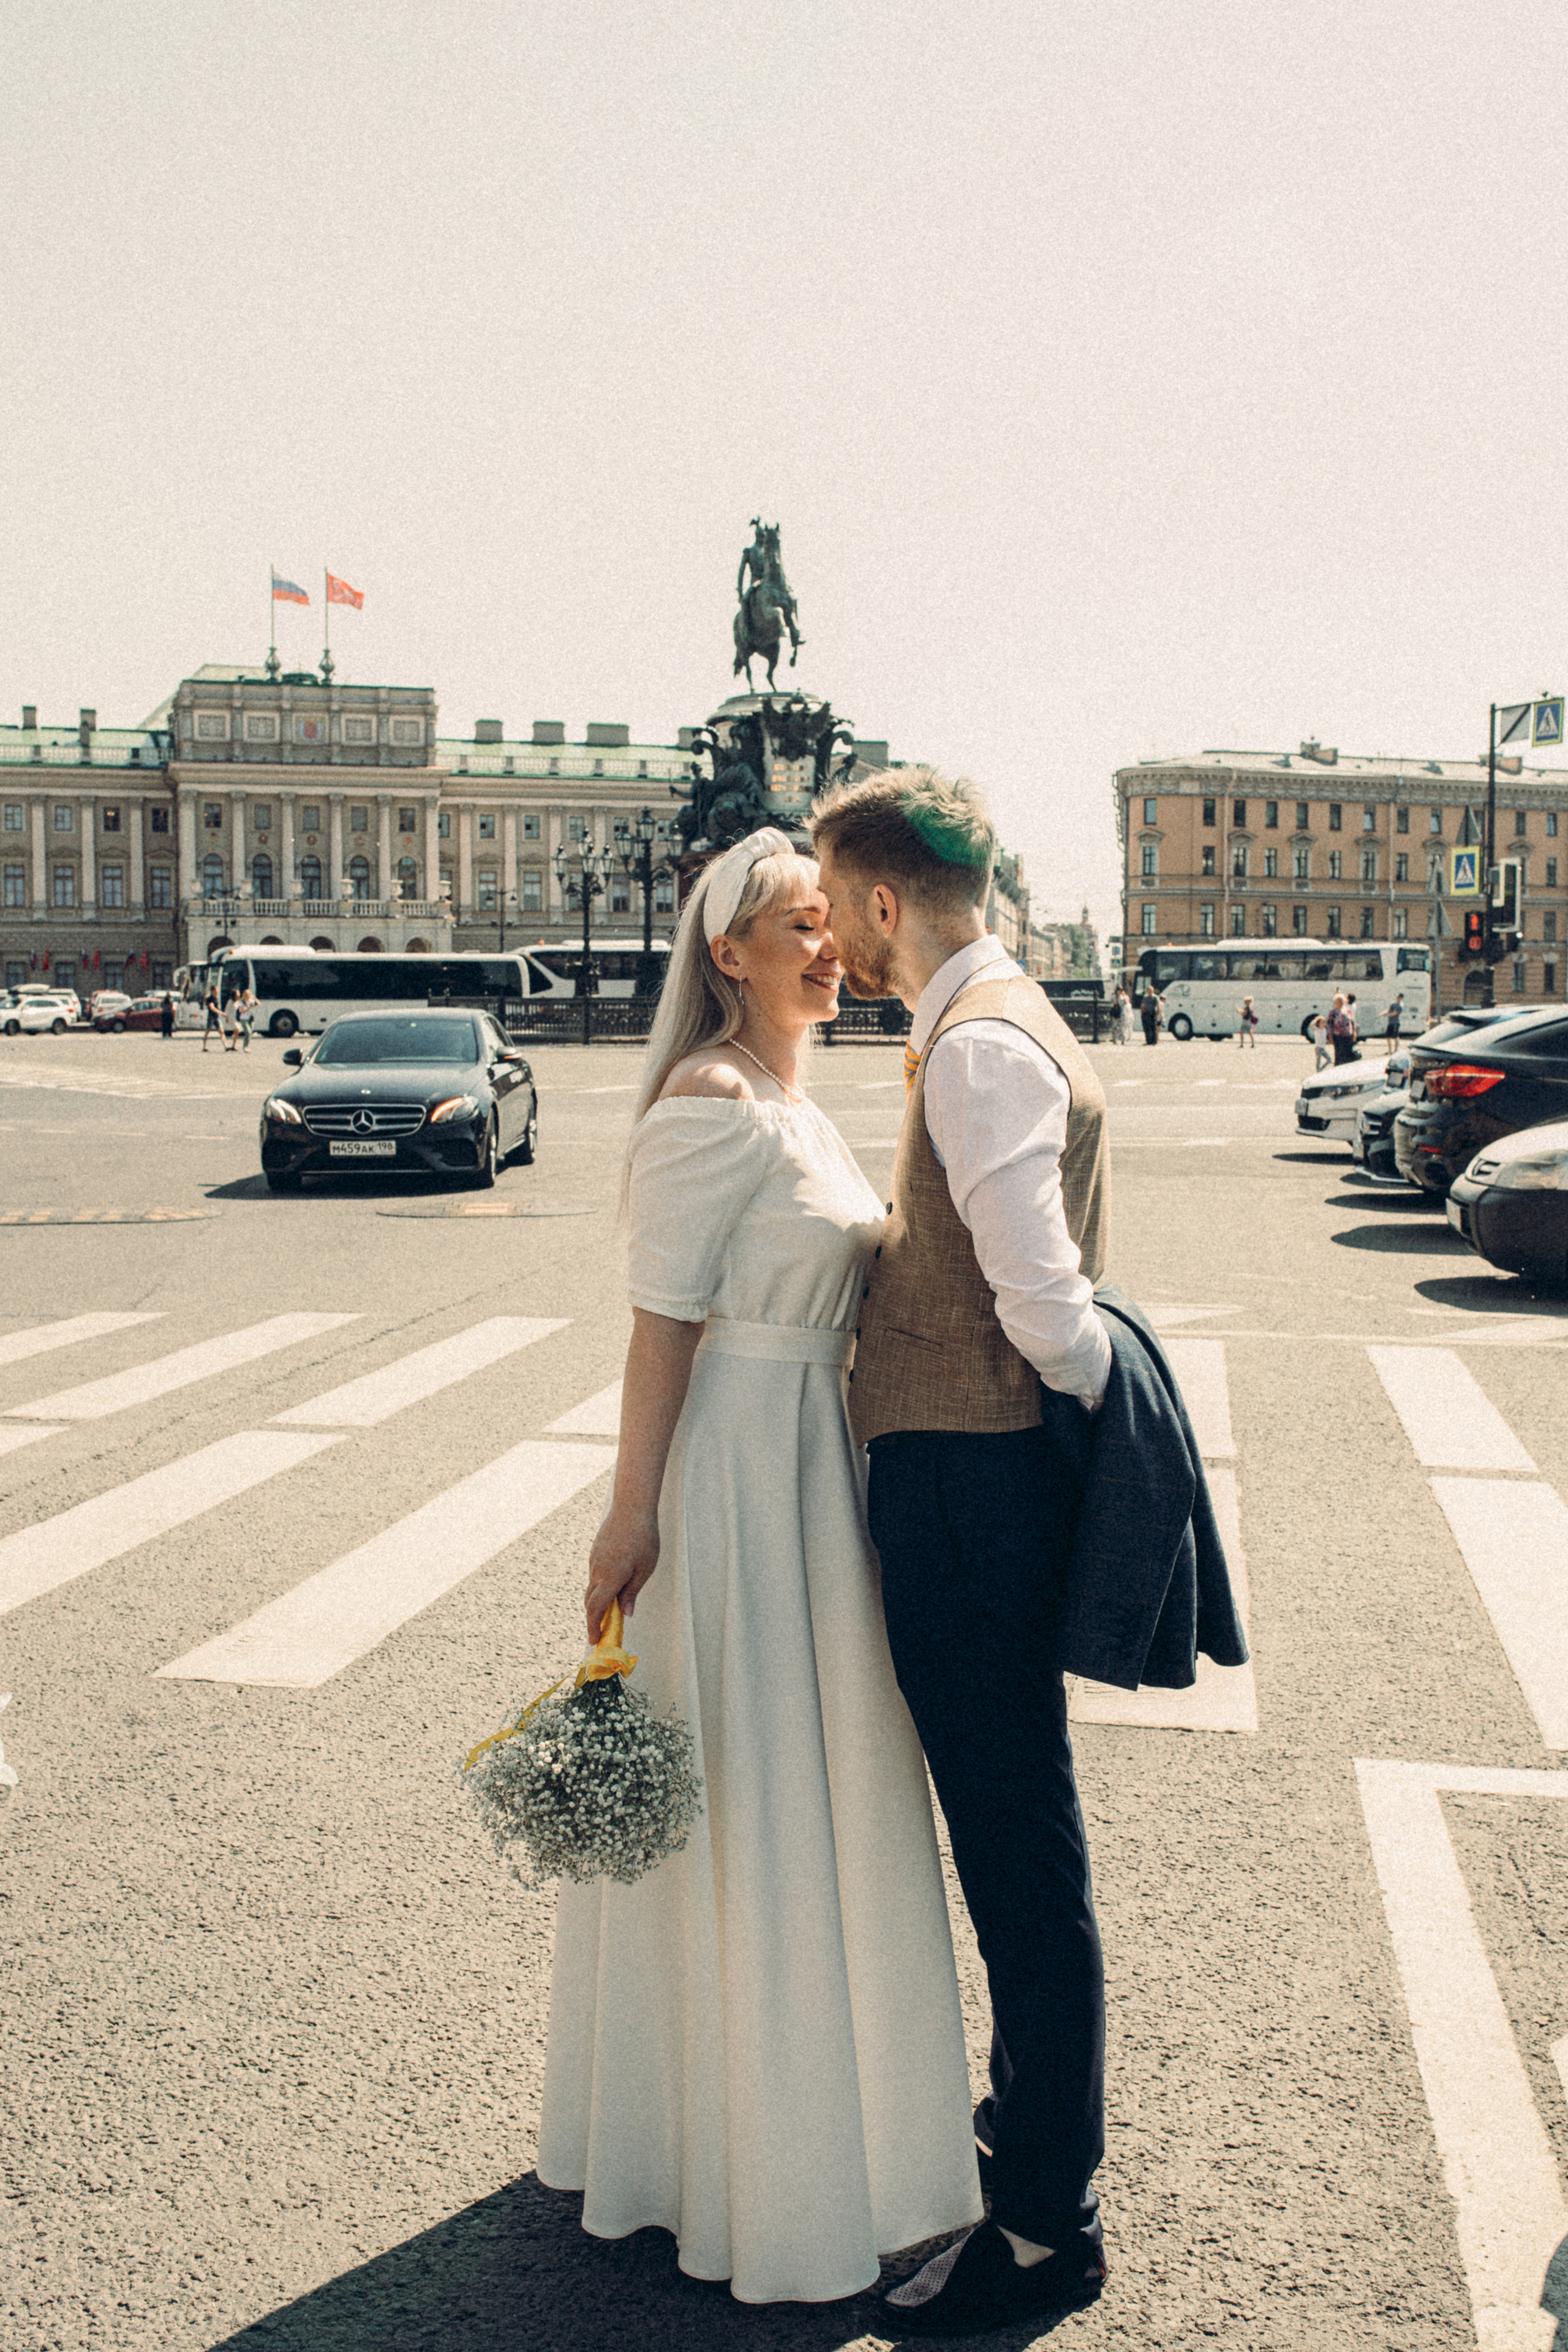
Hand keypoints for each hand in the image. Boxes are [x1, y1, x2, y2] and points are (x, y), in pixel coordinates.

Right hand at [584, 1503, 659, 1643]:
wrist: (631, 1507)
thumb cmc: (644, 1538)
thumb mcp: (645, 1569)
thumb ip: (632, 1592)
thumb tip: (625, 1613)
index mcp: (611, 1578)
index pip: (596, 1609)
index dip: (593, 1627)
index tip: (594, 1640)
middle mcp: (598, 1571)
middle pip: (590, 1601)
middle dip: (594, 1618)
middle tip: (602, 1631)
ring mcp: (594, 1560)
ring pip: (592, 1587)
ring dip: (598, 1601)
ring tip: (611, 1610)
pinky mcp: (595, 1551)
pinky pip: (594, 1574)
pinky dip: (599, 1586)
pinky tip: (613, 1585)